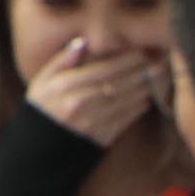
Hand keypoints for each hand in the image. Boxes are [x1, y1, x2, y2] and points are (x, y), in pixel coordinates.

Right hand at [30, 43, 169, 147]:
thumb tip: (83, 43)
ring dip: (144, 89)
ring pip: (125, 102)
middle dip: (140, 72)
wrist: (36, 153)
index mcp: (65, 86)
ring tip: (157, 77)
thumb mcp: (41, 82)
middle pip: (118, 84)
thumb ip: (62, 61)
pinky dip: (138, 108)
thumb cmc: (40, 111)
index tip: (141, 53)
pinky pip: (124, 120)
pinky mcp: (100, 139)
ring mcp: (91, 123)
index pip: (103, 69)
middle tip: (158, 63)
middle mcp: (79, 103)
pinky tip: (147, 98)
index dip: (126, 61)